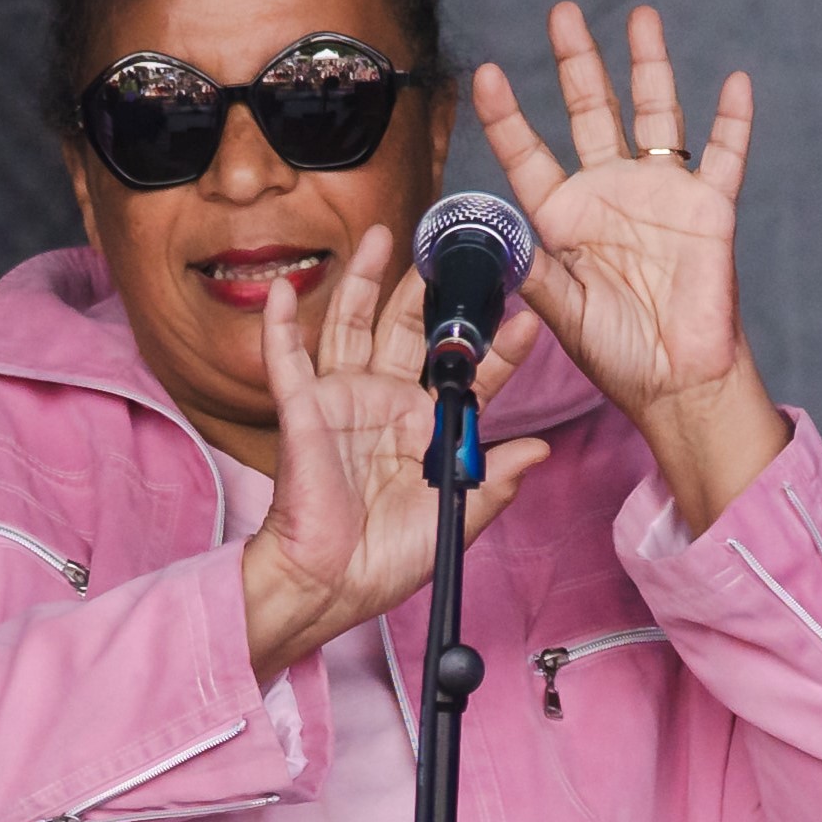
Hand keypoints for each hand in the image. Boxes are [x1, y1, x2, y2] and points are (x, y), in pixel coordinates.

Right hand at [239, 225, 549, 681]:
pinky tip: (284, 290)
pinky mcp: (302, 412)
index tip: (528, 315)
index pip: (470, 375)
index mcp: (427, 429)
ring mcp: (342, 403)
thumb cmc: (388, 560)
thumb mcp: (455, 520)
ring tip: (383, 236)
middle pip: (409, 333)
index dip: (499, 348)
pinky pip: (287, 362)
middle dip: (428, 290)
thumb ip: (494, 481)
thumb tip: (541, 449)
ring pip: (353, 327)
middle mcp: (386, 404)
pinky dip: (280, 326)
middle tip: (452, 248)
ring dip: (364, 282)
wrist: (331, 585)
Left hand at [470, 3, 788, 530]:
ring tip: (641, 17)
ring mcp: (661, 194)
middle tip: (563, 12)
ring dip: (648, 66)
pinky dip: (733, 119)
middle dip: (577, 62)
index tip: (485, 73)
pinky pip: (725, 154)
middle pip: (591, 112)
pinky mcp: (710, 208)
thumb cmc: (615, 354)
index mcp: (563, 216)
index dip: (507, 115)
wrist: (676, 381)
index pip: (528, 153)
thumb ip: (533, 272)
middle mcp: (609, 193)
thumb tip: (495, 244)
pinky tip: (733, 81)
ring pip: (656, 114)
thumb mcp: (559, 313)